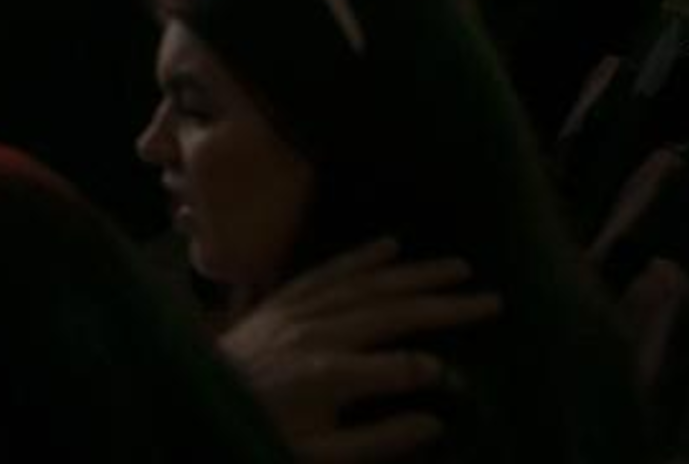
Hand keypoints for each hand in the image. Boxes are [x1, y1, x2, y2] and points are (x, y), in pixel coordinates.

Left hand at [219, 239, 499, 462]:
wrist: (197, 397)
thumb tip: (433, 421)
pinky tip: (389, 245)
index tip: (459, 379)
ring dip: (414, 274)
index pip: (400, 368)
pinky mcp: (283, 299)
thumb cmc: (265, 429)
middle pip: (391, 312)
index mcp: (328, 374)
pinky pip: (326, 269)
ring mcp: (298, 310)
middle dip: (444, 305)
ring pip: (366, 283)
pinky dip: (360, 255)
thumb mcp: (321, 456)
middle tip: (491, 298)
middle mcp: (316, 331)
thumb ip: (378, 440)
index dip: (433, 373)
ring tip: (457, 268)